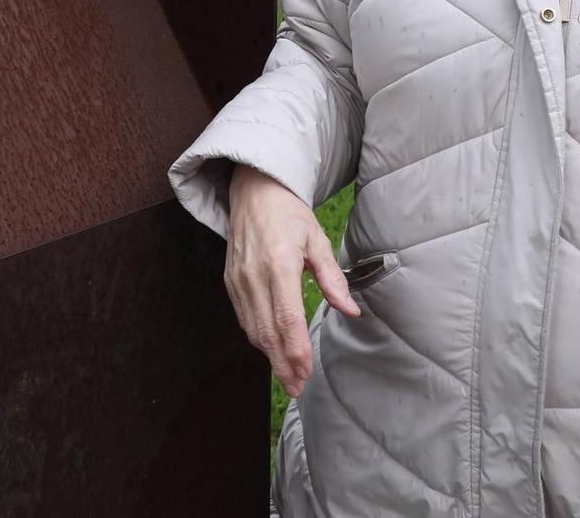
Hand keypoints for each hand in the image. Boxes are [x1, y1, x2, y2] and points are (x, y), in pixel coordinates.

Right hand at [224, 166, 358, 397]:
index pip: (287, 317)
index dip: (296, 348)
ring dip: (270, 356)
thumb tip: (350, 310)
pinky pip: (244, 318)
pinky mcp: (230, 282)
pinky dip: (259, 338)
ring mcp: (238, 280)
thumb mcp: (317, 239)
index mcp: (279, 263)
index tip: (306, 371)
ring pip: (253, 329)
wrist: (253, 192)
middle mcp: (254, 275)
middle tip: (298, 387)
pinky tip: (272, 351)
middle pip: (267, 331)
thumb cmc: (289, 214)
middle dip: (283, 363)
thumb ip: (332, 278)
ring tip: (289, 376)